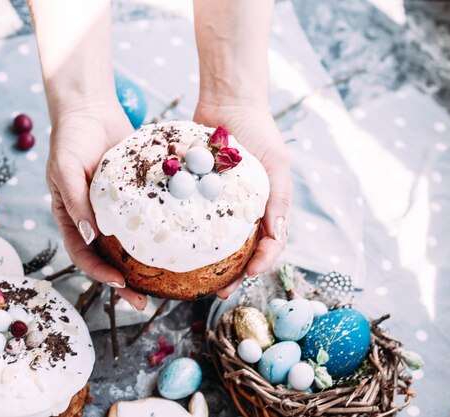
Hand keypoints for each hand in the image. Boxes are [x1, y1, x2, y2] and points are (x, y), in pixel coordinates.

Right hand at [46, 102, 147, 309]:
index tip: (119, 283)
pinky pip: (149, 217)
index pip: (83, 255)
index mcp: (72, 218)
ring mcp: (117, 209)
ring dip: (145, 265)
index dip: (98, 273)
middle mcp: (94, 219)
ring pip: (131, 244)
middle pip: (109, 259)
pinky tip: (178, 244)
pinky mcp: (137, 196)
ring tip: (166, 284)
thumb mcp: (66, 169)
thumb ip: (74, 201)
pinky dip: (159, 231)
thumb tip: (90, 236)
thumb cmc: (70, 139)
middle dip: (124, 283)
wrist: (91, 109)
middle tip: (145, 302)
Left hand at [194, 102, 292, 298]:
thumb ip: (279, 200)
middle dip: (230, 275)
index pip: (269, 245)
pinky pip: (189, 218)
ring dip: (205, 265)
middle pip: (239, 252)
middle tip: (216, 292)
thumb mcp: (276, 164)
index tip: (248, 274)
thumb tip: (277, 238)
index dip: (261, 263)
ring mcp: (218, 204)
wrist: (229, 102)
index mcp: (267, 208)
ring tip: (192, 281)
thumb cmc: (260, 131)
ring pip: (212, 242)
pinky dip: (183, 234)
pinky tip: (170, 248)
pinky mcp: (197, 194)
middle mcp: (243, 211)